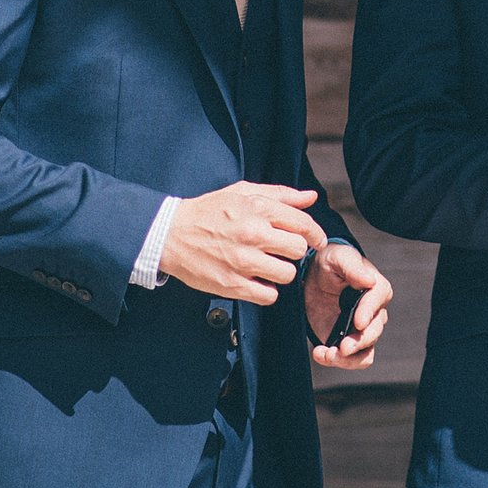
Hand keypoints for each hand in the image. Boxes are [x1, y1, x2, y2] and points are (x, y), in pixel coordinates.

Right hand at [159, 182, 325, 303]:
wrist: (170, 234)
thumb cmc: (209, 211)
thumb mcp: (243, 192)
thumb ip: (281, 195)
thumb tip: (311, 198)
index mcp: (258, 209)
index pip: (303, 224)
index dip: (316, 234)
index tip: (316, 241)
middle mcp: (253, 234)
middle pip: (298, 250)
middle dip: (294, 251)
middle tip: (282, 250)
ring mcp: (242, 261)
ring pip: (286, 274)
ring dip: (281, 271)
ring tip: (268, 265)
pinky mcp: (231, 284)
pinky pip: (268, 296)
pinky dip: (267, 290)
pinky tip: (257, 280)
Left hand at [303, 242, 394, 369]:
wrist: (313, 278)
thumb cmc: (331, 263)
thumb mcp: (338, 258)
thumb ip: (352, 267)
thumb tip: (369, 280)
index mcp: (376, 288)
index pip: (378, 300)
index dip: (368, 312)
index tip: (358, 322)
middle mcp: (374, 312)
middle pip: (375, 331)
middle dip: (359, 342)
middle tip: (342, 347)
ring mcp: (362, 330)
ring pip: (366, 351)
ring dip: (349, 358)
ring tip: (328, 354)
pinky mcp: (349, 341)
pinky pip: (353, 360)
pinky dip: (339, 362)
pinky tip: (321, 353)